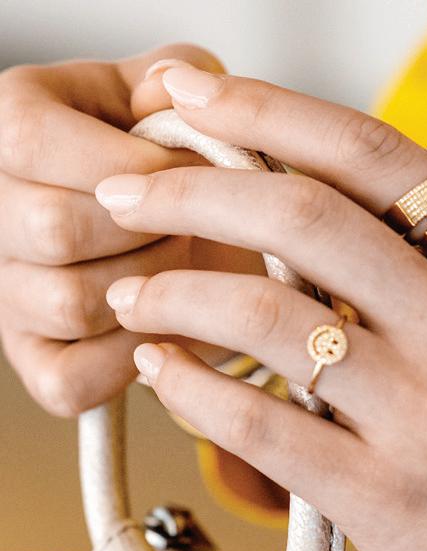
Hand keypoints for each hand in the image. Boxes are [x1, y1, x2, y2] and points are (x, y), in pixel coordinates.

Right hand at [0, 44, 263, 415]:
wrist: (191, 235)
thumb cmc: (178, 165)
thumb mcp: (176, 103)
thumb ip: (175, 78)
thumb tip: (170, 91)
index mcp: (13, 128)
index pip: (31, 142)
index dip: (132, 168)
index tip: (191, 175)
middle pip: (53, 228)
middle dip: (149, 231)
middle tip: (193, 229)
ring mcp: (9, 295)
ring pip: (68, 304)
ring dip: (150, 292)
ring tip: (181, 272)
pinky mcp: (37, 361)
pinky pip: (71, 381)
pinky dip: (131, 362)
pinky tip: (165, 329)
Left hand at [96, 66, 426, 550]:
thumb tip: (329, 221)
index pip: (379, 157)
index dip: (274, 113)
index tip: (203, 97)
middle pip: (307, 217)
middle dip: (194, 184)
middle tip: (129, 184)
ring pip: (268, 315)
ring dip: (175, 291)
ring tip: (131, 290)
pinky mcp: (389, 501)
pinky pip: (262, 424)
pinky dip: (192, 389)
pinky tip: (160, 371)